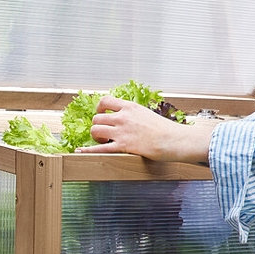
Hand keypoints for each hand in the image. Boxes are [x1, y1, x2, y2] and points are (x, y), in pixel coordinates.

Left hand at [88, 97, 216, 161]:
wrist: (174, 140)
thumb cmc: (164, 129)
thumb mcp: (146, 113)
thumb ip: (132, 114)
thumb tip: (122, 115)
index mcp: (130, 107)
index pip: (106, 101)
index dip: (98, 108)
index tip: (100, 114)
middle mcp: (123, 117)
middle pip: (97, 118)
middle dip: (97, 126)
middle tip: (102, 133)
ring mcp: (122, 131)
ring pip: (95, 130)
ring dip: (95, 137)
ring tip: (101, 141)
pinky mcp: (123, 146)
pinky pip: (99, 149)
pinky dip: (88, 150)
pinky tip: (80, 152)